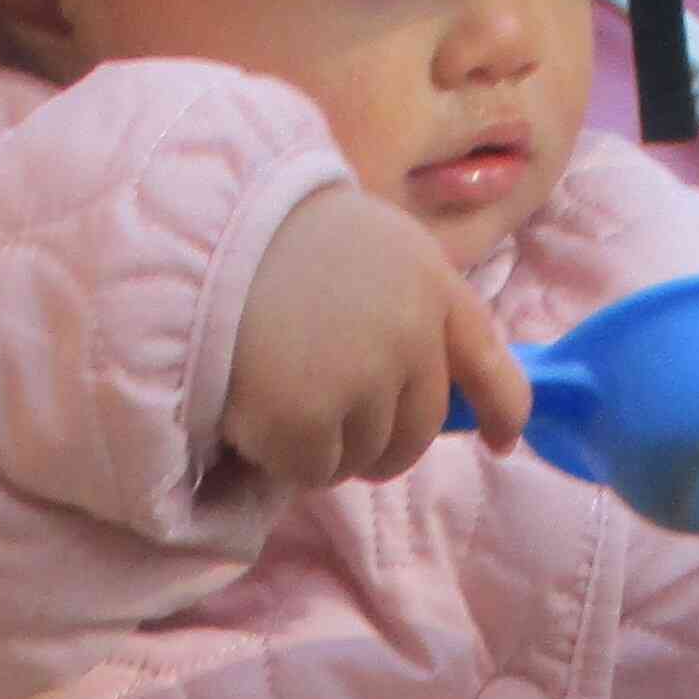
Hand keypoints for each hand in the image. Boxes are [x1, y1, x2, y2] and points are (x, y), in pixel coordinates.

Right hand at [223, 186, 530, 488]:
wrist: (195, 228)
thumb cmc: (274, 234)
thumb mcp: (367, 246)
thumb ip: (408, 305)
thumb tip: (434, 395)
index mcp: (428, 283)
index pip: (488, 362)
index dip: (503, 409)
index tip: (503, 441)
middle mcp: (409, 334)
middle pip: (416, 432)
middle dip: (381, 441)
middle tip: (327, 417)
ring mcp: (360, 379)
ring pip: (362, 457)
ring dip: (325, 444)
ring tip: (278, 389)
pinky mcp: (305, 418)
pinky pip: (312, 471)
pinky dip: (283, 457)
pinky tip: (254, 408)